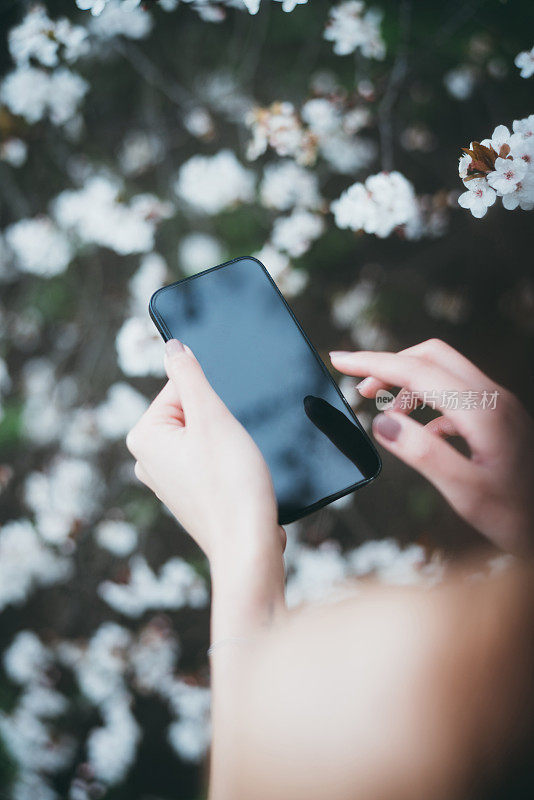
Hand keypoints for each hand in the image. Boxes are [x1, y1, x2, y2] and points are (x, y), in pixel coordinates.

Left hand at [126, 339, 283, 563]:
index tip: (223, 427)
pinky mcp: (190, 494)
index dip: (212, 401)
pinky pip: (211, 460)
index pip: (181, 387)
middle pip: (193, 411)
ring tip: (234, 467)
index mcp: (144, 436)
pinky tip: (237, 480)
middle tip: (231, 449)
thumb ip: (189, 374)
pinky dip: (228, 463)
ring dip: (227, 443)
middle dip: (220, 422)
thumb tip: (172, 345)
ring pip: (206, 436)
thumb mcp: (211, 416)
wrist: (249, 545)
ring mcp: (169, 480)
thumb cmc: (231, 485)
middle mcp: (148, 459)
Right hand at [330, 339, 533, 554]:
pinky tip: (419, 431)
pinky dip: (426, 402)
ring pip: (443, 371)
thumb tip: (382, 424)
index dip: (373, 363)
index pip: (417, 370)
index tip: (340, 361)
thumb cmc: (519, 516)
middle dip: (389, 364)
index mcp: (482, 411)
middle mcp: (493, 398)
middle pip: (431, 356)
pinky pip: (455, 394)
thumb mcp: (467, 493)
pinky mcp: (499, 418)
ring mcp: (499, 405)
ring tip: (383, 411)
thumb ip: (423, 454)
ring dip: (407, 383)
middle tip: (358, 388)